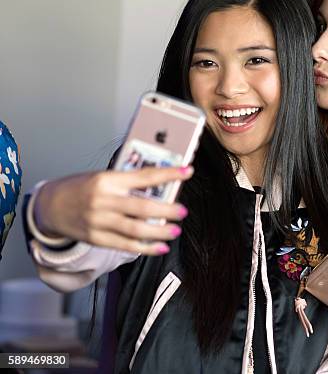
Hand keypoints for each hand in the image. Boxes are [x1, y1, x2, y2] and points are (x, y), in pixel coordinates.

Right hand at [34, 166, 193, 255]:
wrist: (49, 206)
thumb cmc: (80, 188)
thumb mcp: (103, 177)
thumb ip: (129, 183)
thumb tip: (161, 187)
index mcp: (107, 180)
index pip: (144, 176)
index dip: (168, 174)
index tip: (187, 172)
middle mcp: (103, 201)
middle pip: (142, 207)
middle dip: (167, 210)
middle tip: (182, 211)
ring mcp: (99, 221)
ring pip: (135, 229)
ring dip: (159, 231)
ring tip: (175, 230)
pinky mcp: (97, 238)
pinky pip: (125, 245)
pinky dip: (146, 247)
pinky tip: (160, 247)